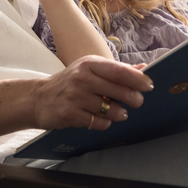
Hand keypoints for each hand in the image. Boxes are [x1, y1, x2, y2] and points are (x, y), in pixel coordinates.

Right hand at [31, 55, 152, 130]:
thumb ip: (117, 70)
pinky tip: (101, 119)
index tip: (149, 86)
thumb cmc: (70, 83)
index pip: (119, 71)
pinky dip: (104, 123)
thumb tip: (143, 69)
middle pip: (118, 90)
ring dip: (119, 113)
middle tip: (137, 102)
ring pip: (110, 109)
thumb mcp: (90, 70)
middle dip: (133, 99)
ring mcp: (74, 96)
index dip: (137, 79)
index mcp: (89, 64)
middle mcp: (82, 77)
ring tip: (119, 113)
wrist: (38, 98)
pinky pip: (98, 122)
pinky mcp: (69, 113)